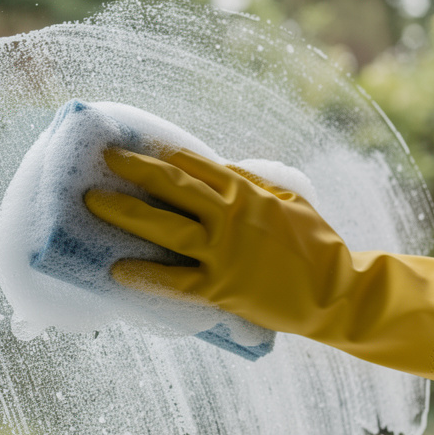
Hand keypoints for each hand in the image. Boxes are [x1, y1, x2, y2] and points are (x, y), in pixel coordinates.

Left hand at [85, 147, 433, 404]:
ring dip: (126, 212)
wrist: (340, 291)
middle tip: (101, 159)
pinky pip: (174, 280)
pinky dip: (143, 274)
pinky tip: (115, 268)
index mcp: (248, 192)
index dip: (162, 153)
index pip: (197, 165)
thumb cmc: (317, 246)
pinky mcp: (223, 287)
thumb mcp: (289, 202)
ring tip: (93, 202)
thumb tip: (220, 170)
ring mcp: (225, 251)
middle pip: (173, 187)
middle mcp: (232, 216)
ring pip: (166, 226)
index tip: (133, 142)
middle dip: (134, 170)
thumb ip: (253, 186)